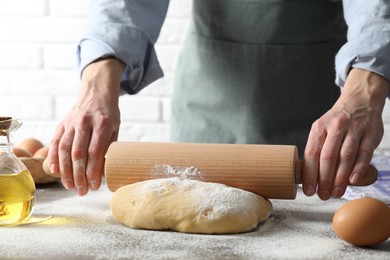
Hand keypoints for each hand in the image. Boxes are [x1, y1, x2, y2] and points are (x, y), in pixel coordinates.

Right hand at [47, 58, 124, 195]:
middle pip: (78, 153)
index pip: (95, 151)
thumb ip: (108, 146)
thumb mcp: (115, 126)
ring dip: (66, 171)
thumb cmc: (108, 113)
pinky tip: (55, 172)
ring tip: (69, 186)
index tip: (95, 185)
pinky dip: (53, 158)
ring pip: (64, 150)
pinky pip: (55, 142)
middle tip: (81, 191)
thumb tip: (103, 171)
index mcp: (102, 123)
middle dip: (79, 175)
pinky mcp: (62, 124)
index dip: (93, 171)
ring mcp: (71, 122)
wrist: (96, 91)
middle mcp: (84, 122)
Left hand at [303, 68, 388, 199]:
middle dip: (324, 180)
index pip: (312, 154)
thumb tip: (309, 176)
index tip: (308, 190)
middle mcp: (336, 127)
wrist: (360, 100)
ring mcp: (354, 129)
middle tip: (323, 195)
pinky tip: (352, 181)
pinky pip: (364, 153)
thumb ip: (317, 148)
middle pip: (328, 157)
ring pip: (345, 157)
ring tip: (336, 193)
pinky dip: (358, 169)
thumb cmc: (337, 121)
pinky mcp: (371, 133)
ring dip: (340, 178)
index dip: (309, 174)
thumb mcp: (322, 129)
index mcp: (319, 128)